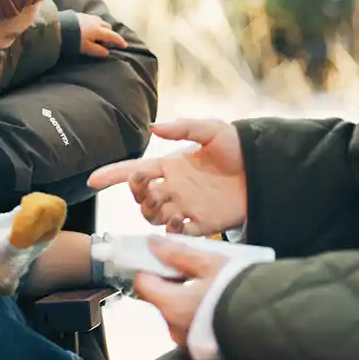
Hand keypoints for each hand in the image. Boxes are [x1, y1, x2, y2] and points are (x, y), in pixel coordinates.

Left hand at [77, 13, 126, 57]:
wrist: (58, 27)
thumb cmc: (73, 39)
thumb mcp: (86, 48)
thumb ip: (98, 51)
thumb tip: (107, 52)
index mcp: (99, 30)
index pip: (113, 35)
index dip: (119, 41)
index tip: (124, 46)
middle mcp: (96, 21)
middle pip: (108, 27)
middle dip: (109, 34)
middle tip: (104, 43)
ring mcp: (89, 16)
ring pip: (100, 22)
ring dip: (101, 29)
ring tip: (95, 38)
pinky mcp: (81, 15)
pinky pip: (93, 20)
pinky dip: (94, 26)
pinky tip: (88, 31)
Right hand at [88, 119, 246, 234]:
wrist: (264, 171)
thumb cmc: (238, 148)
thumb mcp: (211, 130)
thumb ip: (182, 128)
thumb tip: (154, 126)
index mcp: (170, 166)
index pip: (134, 171)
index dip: (112, 175)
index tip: (93, 180)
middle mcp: (173, 187)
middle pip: (141, 198)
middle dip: (138, 195)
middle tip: (148, 188)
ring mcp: (185, 206)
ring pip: (154, 216)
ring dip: (153, 213)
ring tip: (166, 205)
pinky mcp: (201, 223)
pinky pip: (177, 233)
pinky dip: (172, 231)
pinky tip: (178, 222)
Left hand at [134, 238, 231, 346]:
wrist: (272, 323)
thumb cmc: (241, 292)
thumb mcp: (210, 264)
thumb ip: (178, 254)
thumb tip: (154, 244)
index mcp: (173, 306)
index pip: (143, 283)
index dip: (150, 268)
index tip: (161, 259)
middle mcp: (175, 328)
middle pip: (160, 298)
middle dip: (172, 282)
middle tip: (192, 269)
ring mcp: (188, 341)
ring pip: (176, 313)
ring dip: (185, 298)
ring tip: (209, 285)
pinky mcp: (202, 349)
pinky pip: (190, 327)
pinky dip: (197, 314)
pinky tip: (214, 303)